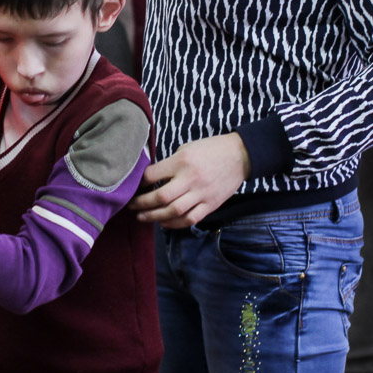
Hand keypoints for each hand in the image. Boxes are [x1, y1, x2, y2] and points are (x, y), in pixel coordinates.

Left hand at [129, 133, 249, 228]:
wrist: (240, 155)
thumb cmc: (210, 149)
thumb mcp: (186, 148)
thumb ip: (170, 163)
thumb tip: (151, 177)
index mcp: (182, 161)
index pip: (152, 175)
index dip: (139, 183)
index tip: (133, 186)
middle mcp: (190, 179)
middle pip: (160, 197)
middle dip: (142, 203)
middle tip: (132, 206)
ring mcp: (202, 194)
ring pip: (174, 211)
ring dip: (155, 217)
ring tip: (143, 217)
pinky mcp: (211, 205)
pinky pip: (190, 219)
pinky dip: (175, 224)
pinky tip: (164, 223)